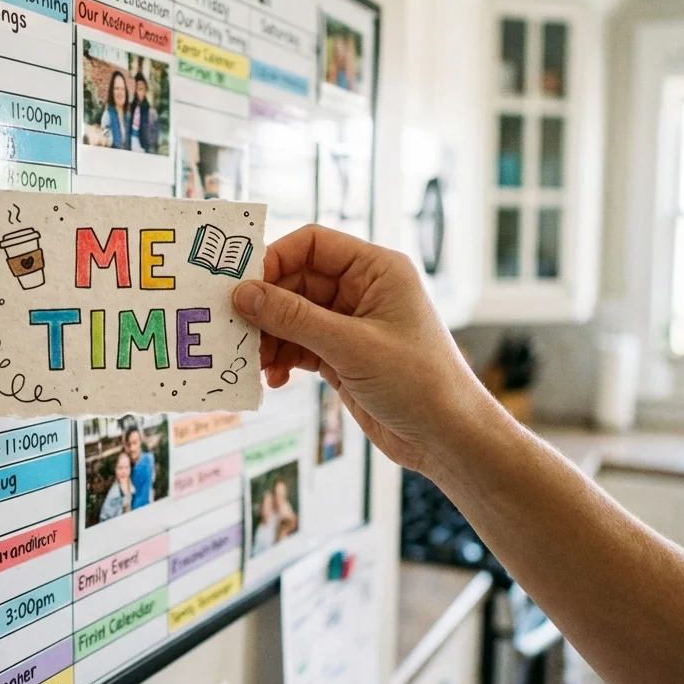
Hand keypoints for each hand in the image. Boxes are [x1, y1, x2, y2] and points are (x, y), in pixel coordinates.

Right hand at [232, 225, 499, 473]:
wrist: (447, 438)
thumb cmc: (420, 383)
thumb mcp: (351, 346)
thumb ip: (294, 318)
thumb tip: (244, 294)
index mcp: (377, 270)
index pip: (314, 244)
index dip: (275, 259)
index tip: (242, 286)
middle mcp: (363, 290)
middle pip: (296, 281)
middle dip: (266, 307)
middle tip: (236, 330)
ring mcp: (351, 324)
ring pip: (293, 317)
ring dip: (270, 337)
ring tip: (255, 362)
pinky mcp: (342, 356)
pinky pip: (299, 345)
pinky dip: (282, 358)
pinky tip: (274, 378)